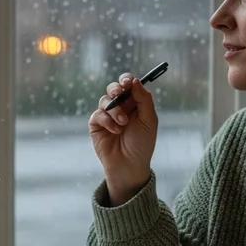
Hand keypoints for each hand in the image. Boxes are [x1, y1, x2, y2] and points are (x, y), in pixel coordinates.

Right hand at [89, 73, 157, 205]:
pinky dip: (107, 120)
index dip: (126, 80)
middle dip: (115, 89)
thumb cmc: (142, 144)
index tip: (127, 82)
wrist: (129, 165)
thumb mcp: (149, 120)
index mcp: (135, 104)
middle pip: (113, 88)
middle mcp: (120, 108)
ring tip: (123, 123)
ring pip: (105, 100)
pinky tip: (115, 131)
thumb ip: (144, 99)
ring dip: (115, 110)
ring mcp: (107, 116)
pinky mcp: (96, 125)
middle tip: (119, 94)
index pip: (128, 85)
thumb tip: (135, 80)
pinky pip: (98, 114)